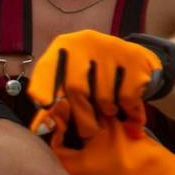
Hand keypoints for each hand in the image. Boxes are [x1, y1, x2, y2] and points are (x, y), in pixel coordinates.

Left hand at [27, 29, 174, 140]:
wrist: (130, 59)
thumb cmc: (90, 76)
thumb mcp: (68, 80)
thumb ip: (53, 101)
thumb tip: (40, 128)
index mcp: (61, 48)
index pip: (46, 69)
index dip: (43, 88)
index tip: (44, 105)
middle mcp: (84, 43)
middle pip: (76, 90)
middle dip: (81, 116)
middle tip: (87, 132)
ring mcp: (111, 47)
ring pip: (103, 96)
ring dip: (105, 111)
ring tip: (107, 110)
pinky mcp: (134, 58)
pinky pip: (126, 96)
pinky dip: (126, 108)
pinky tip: (124, 103)